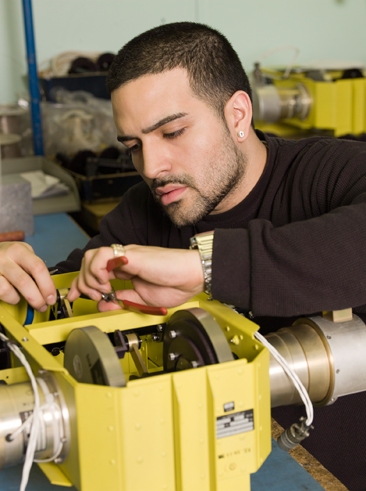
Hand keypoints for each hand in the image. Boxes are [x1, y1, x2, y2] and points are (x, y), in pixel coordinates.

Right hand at [0, 242, 55, 310]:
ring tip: (21, 297)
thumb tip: (48, 288)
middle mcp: (4, 258)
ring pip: (8, 290)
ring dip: (19, 299)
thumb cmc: (7, 256)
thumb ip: (34, 267)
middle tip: (42, 305)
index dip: (47, 286)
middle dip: (37, 298)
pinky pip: (1, 293)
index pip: (38, 268)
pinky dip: (9, 297)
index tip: (52, 297)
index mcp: (18, 250)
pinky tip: (11, 294)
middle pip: (24, 281)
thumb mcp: (22, 253)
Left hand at [68, 244, 204, 309]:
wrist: (192, 277)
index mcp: (125, 270)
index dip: (80, 284)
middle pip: (87, 262)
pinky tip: (107, 283)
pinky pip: (103, 255)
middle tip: (94, 298)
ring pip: (91, 256)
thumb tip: (103, 305)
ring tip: (102, 291)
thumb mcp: (142, 300)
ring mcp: (126, 256)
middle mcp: (123, 260)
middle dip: (83, 283)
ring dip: (90, 277)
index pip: (93, 271)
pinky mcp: (131, 255)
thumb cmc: (175, 284)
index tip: (75, 298)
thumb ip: (122, 301)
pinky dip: (97, 271)